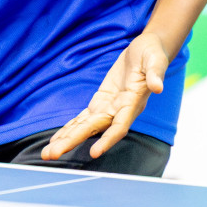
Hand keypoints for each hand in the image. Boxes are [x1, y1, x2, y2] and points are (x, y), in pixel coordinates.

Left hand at [42, 32, 169, 161]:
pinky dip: (70, 128)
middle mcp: (119, 111)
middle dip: (72, 142)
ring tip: (48, 153)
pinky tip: (58, 139)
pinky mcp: (100, 102)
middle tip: (51, 155)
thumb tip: (158, 87)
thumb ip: (155, 74)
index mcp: (132, 103)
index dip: (107, 139)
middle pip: (93, 130)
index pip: (119, 126)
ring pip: (84, 127)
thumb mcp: (155, 61)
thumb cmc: (153, 54)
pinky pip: (83, 118)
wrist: (147, 51)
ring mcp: (108, 108)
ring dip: (66, 140)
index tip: (94, 152)